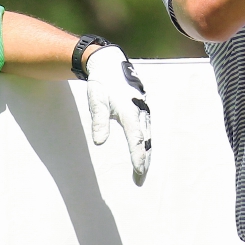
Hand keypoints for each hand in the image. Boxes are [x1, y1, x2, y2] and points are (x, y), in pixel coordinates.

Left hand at [85, 45, 150, 184]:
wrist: (110, 64)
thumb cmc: (102, 83)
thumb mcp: (96, 100)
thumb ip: (98, 120)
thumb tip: (99, 142)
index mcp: (130, 112)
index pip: (136, 140)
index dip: (138, 157)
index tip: (139, 173)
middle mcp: (141, 113)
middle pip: (145, 142)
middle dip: (144, 162)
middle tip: (140, 180)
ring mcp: (143, 111)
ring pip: (148, 137)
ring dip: (146, 154)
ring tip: (142, 172)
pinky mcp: (142, 110)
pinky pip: (146, 131)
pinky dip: (146, 144)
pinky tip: (143, 152)